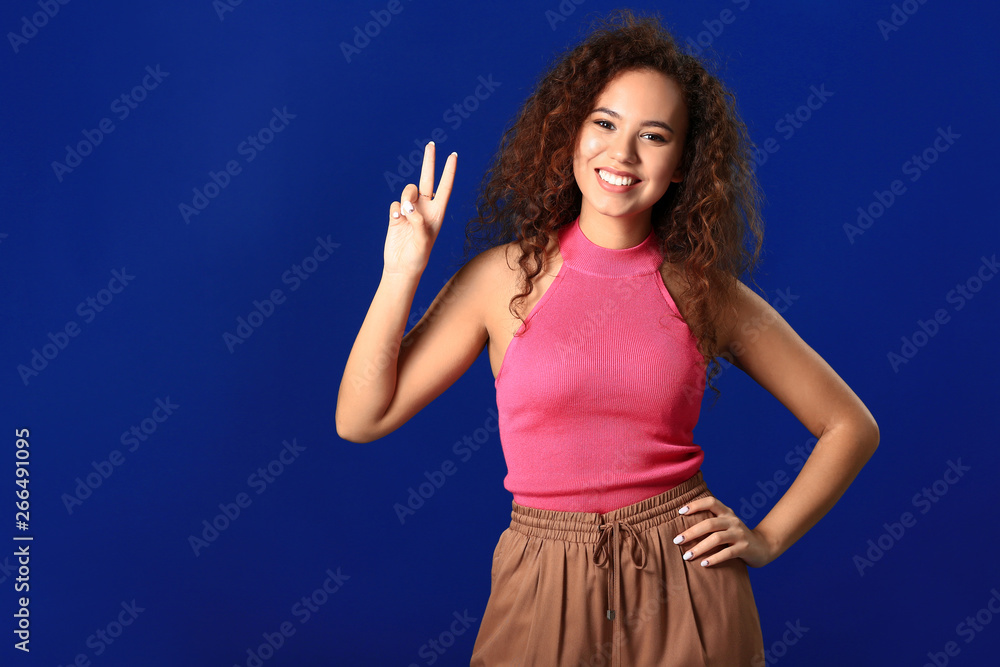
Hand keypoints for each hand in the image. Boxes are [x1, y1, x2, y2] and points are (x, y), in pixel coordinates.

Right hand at [384, 141, 456, 276]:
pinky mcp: (396, 215)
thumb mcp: (424, 241)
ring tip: (405, 214)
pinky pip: (395, 203)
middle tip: (431, 144)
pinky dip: (396, 210)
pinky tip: (397, 221)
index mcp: (437, 213)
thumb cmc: (418, 258)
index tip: (453, 155)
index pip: (445, 187)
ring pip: (408, 190)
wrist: (401, 267)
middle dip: (429, 162)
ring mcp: (410, 211)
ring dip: (407, 197)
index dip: (449, 171)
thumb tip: (408, 207)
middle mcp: (425, 208)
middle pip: (427, 179)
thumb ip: (418, 222)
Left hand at [671, 495, 777, 568]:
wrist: (764, 546)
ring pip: (716, 538)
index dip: (695, 504)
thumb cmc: (736, 536)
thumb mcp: (725, 525)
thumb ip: (710, 522)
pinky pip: (727, 553)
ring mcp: (739, 534)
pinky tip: (703, 564)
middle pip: (709, 523)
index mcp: (726, 512)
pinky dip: (714, 558)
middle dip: (691, 532)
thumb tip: (682, 527)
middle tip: (676, 540)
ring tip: (686, 556)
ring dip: (700, 548)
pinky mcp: (745, 548)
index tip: (679, 512)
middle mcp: (733, 520)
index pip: (710, 502)